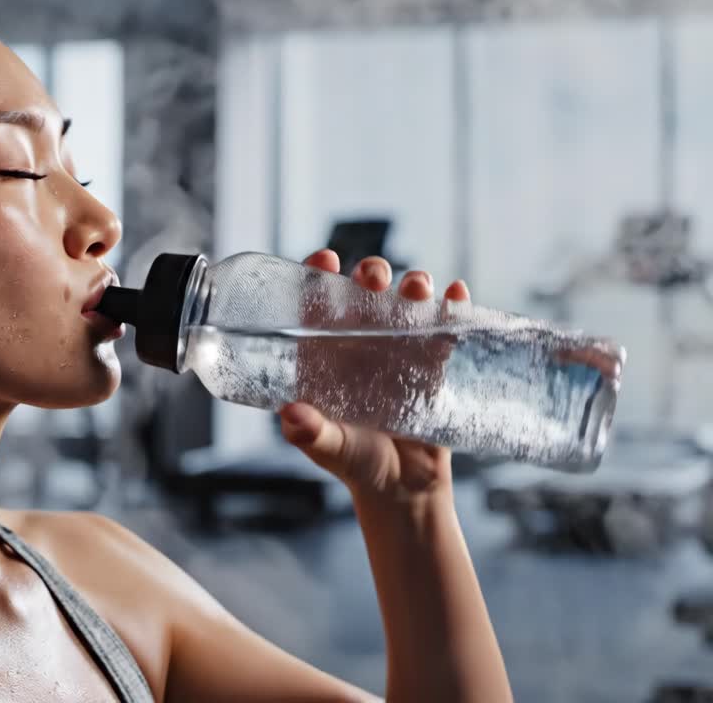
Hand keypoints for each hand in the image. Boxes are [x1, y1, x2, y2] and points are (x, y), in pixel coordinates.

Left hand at [279, 249, 471, 502]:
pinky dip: (453, 308)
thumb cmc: (355, 465)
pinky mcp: (434, 365)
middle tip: (374, 276)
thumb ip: (310, 433)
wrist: (404, 490)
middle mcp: (359, 347)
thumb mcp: (328, 448)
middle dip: (370, 274)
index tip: (325, 259)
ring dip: (413, 287)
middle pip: (364, 295)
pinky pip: (444, 329)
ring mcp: (398, 352)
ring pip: (405, 304)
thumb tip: (291, 416)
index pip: (317, 306)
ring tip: (418, 287)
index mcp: (325, 357)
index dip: (317, 277)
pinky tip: (457, 296)